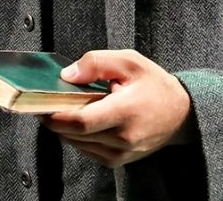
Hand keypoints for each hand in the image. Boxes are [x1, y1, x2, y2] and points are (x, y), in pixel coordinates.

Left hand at [41, 49, 192, 168]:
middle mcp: (122, 138)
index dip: (55, 116)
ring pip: (78, 144)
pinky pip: (88, 151)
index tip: (40, 105)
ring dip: (65, 129)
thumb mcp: (129, 61)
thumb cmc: (154, 84)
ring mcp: (121, 153)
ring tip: (64, 109)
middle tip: (44, 103)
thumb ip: (96, 63)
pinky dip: (78, 137)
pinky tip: (81, 121)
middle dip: (55, 120)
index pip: (80, 122)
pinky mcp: (119, 161)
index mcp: (125, 112)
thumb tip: (67, 75)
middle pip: (74, 135)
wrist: (182, 114)